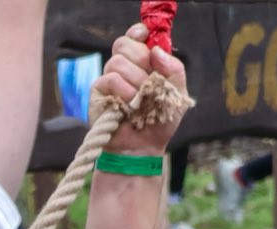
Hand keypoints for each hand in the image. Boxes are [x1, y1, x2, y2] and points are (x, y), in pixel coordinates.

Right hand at [91, 24, 187, 154]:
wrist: (142, 148)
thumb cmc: (159, 122)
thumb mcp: (178, 94)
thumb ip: (174, 69)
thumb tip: (157, 50)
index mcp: (142, 64)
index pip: (135, 37)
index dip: (139, 32)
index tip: (146, 36)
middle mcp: (124, 68)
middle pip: (124, 44)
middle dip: (141, 58)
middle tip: (149, 78)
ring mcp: (109, 80)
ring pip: (117, 61)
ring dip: (135, 80)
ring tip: (141, 98)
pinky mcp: (98, 92)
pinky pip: (110, 79)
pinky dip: (124, 90)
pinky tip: (130, 105)